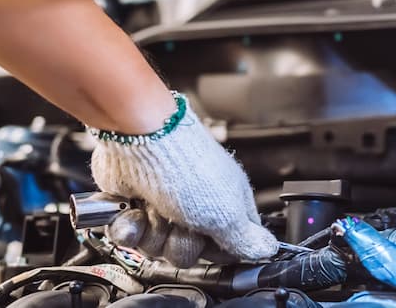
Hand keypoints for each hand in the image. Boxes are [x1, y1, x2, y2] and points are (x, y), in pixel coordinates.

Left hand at [90, 102, 275, 264]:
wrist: (140, 141)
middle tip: (180, 221)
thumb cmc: (187, 166)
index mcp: (226, 206)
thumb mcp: (227, 213)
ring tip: (154, 208)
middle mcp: (194, 208)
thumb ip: (246, 239)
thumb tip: (268, 250)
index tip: (210, 243)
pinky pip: (129, 237)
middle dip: (178, 244)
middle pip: (188, 254)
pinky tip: (134, 210)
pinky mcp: (133, 207)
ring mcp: (161, 208)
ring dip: (151, 232)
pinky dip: (128, 227)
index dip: (216, 252)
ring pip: (156, 248)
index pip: (228, 247)